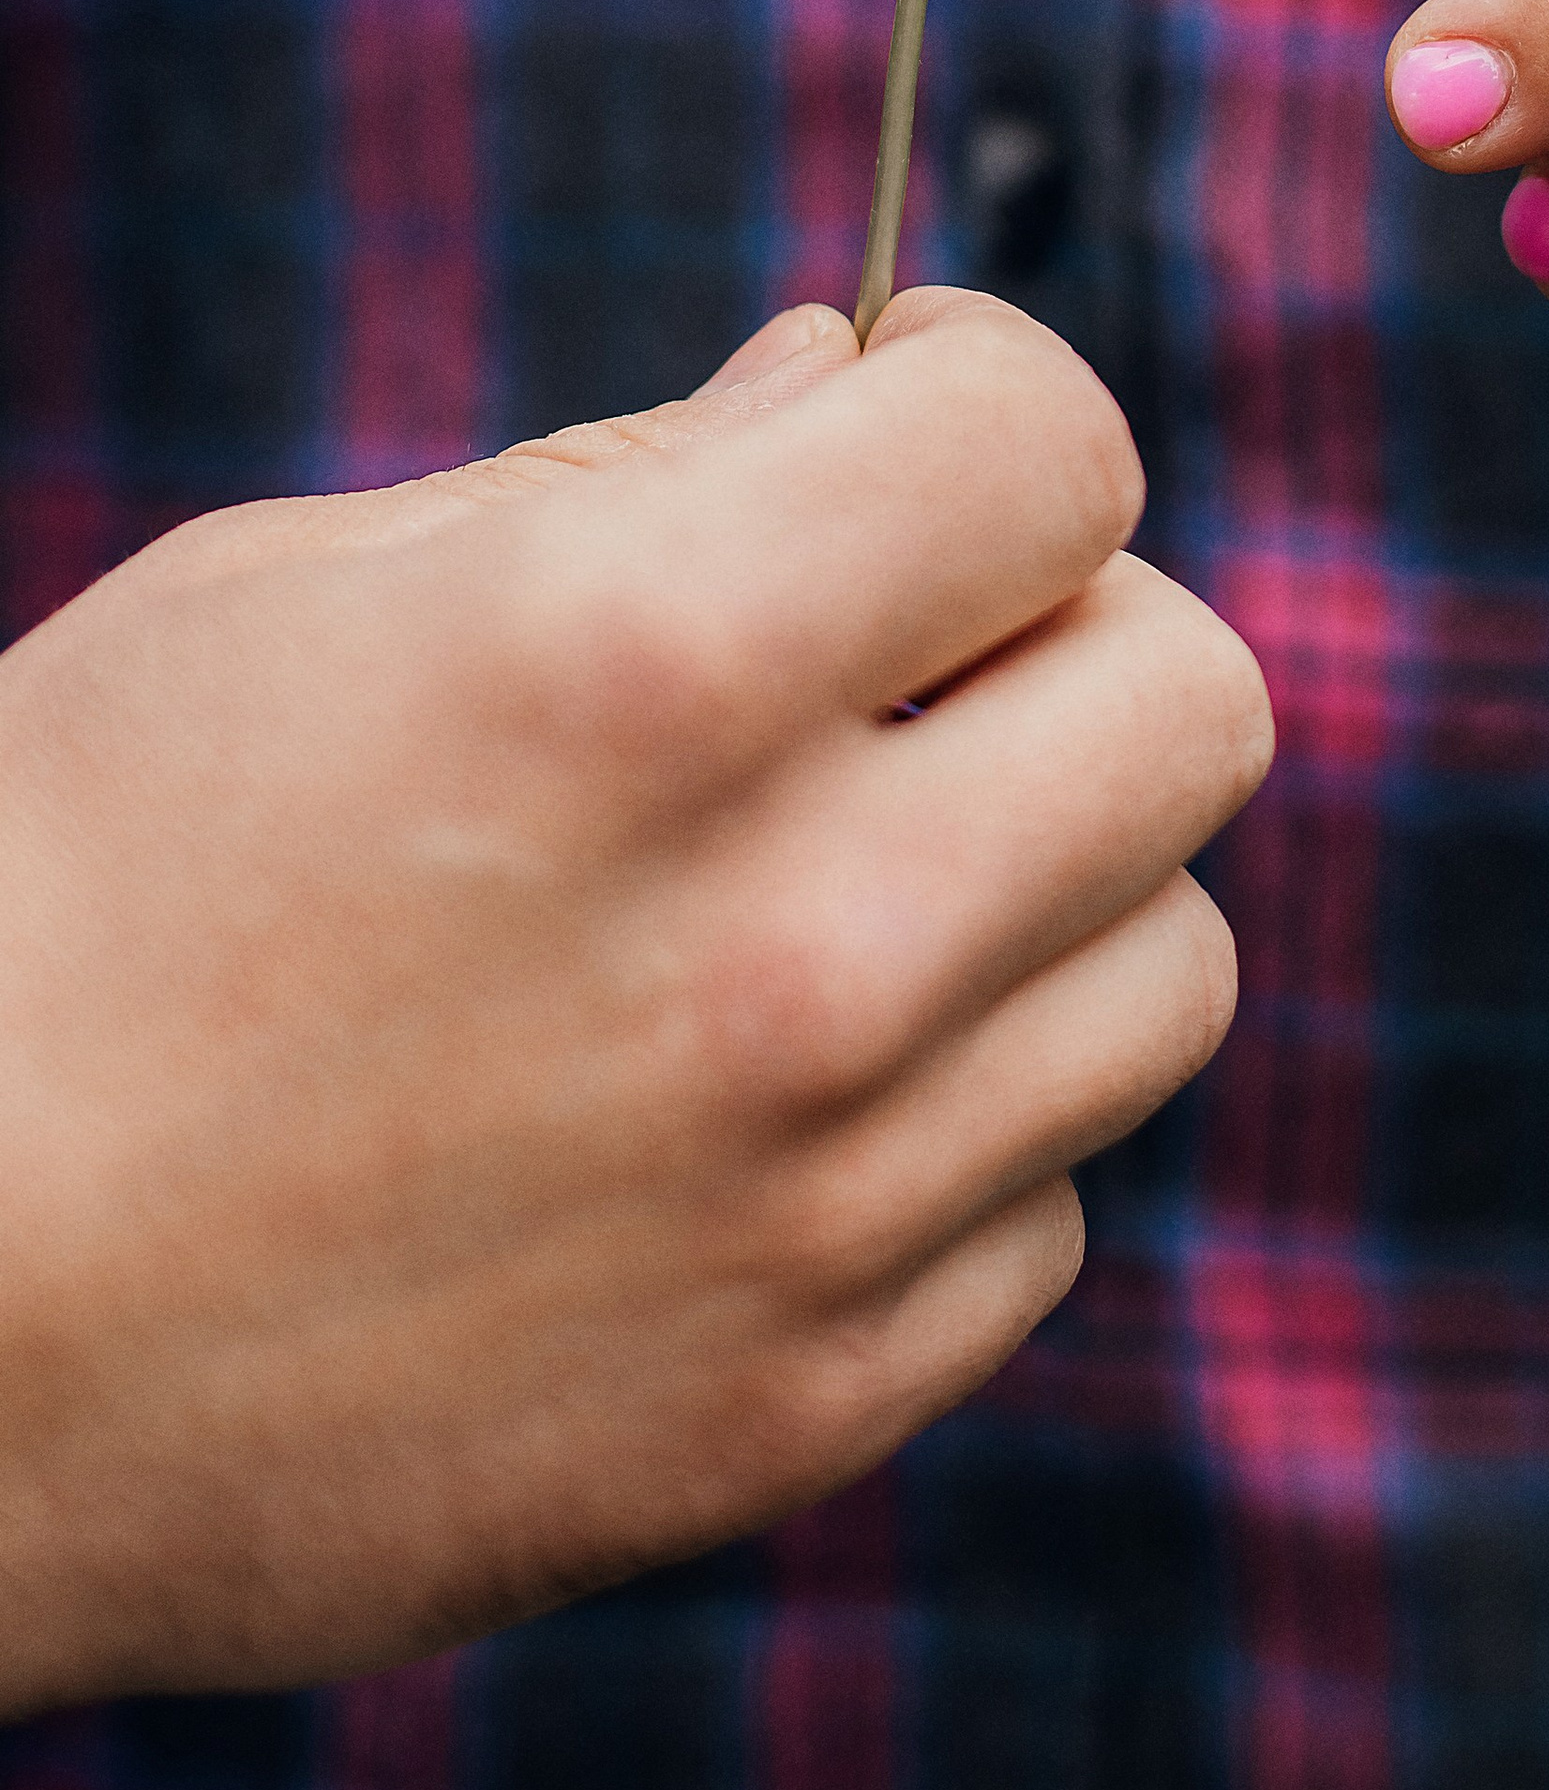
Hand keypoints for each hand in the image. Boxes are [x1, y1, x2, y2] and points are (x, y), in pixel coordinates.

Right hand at [0, 293, 1268, 1713]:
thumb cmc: (63, 899)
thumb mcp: (303, 599)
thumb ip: (632, 483)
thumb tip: (853, 384)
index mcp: (644, 659)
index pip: (1057, 442)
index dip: (988, 396)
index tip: (912, 423)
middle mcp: (792, 928)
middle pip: (1195, 696)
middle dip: (1067, 635)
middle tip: (908, 662)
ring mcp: (820, 1194)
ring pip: (1167, 963)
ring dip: (1040, 894)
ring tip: (829, 896)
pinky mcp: (804, 1405)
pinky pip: (1043, 1205)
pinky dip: (947, 1137)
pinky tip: (755, 1120)